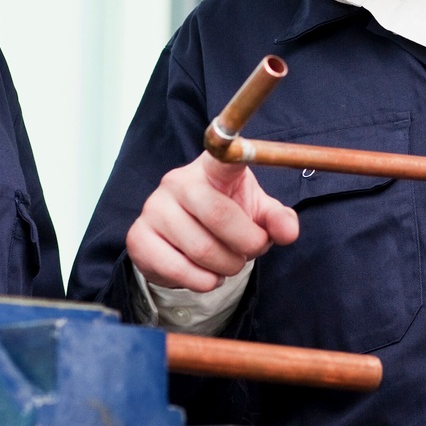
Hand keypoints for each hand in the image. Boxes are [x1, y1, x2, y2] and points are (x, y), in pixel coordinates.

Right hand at [126, 153, 300, 291]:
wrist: (184, 245)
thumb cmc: (226, 219)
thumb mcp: (257, 214)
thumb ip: (277, 219)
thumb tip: (287, 231)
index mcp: (211, 169)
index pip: (222, 155)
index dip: (230, 149)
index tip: (235, 144)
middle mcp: (177, 181)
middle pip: (219, 216)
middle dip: (247, 245)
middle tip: (250, 252)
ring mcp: (153, 208)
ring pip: (202, 250)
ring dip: (227, 267)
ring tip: (229, 264)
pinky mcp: (138, 237)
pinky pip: (178, 269)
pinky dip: (203, 281)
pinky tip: (206, 275)